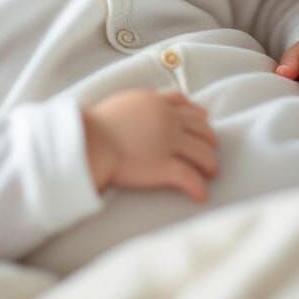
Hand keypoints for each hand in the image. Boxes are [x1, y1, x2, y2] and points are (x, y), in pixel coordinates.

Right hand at [82, 88, 218, 201]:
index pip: (185, 105)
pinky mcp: (164, 166)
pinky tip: (201, 196)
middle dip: (209, 140)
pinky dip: (198, 188)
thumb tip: (142, 111)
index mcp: (155, 102)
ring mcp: (168, 142)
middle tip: (209, 150)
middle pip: (201, 128)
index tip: (202, 122)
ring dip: (210, 164)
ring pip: (202, 152)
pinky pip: (190, 178)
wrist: (87, 141)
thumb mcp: (121, 103)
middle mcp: (167, 119)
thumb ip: (138, 104)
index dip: (197, 115)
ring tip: (210, 173)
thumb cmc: (94, 126)